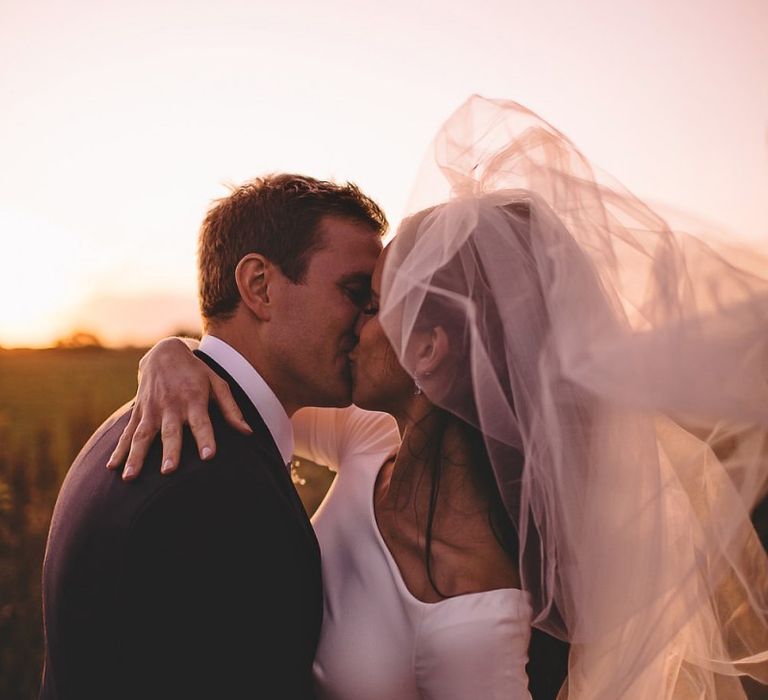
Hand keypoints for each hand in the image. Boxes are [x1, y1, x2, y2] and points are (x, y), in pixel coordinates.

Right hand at [106, 337, 251, 479]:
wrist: (164, 352)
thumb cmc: (197, 372)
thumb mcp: (217, 383)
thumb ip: (231, 409)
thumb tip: (248, 432)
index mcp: (194, 398)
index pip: (201, 421)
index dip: (205, 438)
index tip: (208, 456)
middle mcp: (171, 405)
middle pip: (170, 431)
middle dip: (170, 451)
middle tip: (168, 471)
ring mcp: (151, 409)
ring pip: (142, 435)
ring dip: (136, 456)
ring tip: (130, 477)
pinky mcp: (138, 411)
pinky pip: (127, 432)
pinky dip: (119, 450)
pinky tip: (112, 467)